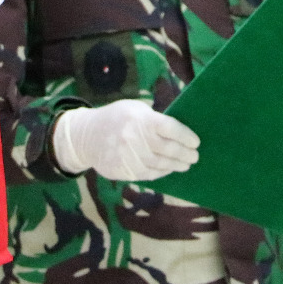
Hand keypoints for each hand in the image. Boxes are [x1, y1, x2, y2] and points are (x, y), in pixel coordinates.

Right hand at [52, 99, 199, 181]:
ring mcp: (128, 157)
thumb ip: (154, 119)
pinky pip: (147, 174)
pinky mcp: (123, 171)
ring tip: (185, 164)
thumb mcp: (135, 109)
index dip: (185, 136)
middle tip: (195, 156)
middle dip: (185, 154)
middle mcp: (135, 139)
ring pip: (159, 164)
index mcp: (141, 119)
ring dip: (176, 165)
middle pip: (167, 149)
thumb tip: (178, 133)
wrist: (86, 136)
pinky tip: (168, 169)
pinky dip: (161, 172)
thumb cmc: (116, 118)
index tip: (196, 142)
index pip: (170, 128)